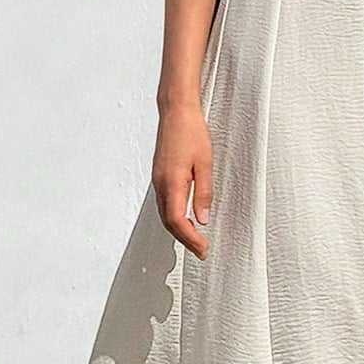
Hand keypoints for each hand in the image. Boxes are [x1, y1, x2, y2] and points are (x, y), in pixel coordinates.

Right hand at [153, 100, 212, 259]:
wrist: (176, 112)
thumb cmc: (191, 133)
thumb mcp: (205, 163)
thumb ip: (204, 192)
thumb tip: (203, 218)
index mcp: (172, 183)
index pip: (178, 221)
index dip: (190, 238)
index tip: (203, 248)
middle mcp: (161, 184)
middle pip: (169, 222)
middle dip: (185, 240)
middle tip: (201, 250)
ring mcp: (158, 180)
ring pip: (165, 214)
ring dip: (179, 230)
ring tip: (195, 240)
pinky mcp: (160, 176)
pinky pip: (165, 204)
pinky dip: (174, 218)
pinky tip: (185, 219)